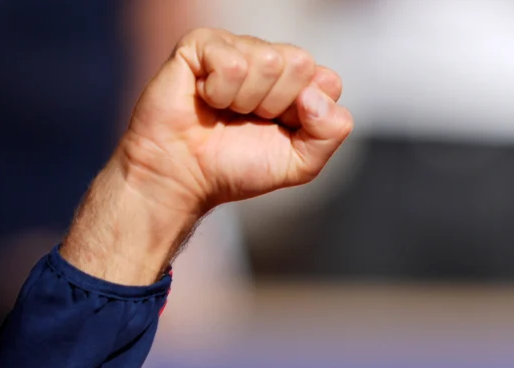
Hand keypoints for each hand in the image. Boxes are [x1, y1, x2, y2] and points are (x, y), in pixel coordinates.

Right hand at [63, 29, 352, 283]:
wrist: (182, 176)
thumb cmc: (236, 167)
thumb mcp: (300, 163)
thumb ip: (331, 132)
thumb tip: (316, 96)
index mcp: (296, 82)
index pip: (328, 81)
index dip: (306, 114)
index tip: (278, 129)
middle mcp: (267, 58)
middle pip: (301, 63)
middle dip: (277, 104)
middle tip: (248, 119)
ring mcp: (234, 47)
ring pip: (268, 61)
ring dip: (246, 101)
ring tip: (225, 111)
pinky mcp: (200, 44)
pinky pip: (233, 64)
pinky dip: (220, 93)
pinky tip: (205, 99)